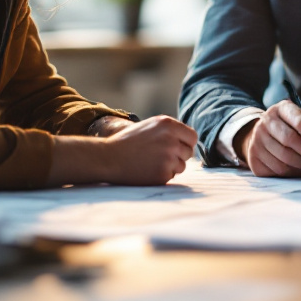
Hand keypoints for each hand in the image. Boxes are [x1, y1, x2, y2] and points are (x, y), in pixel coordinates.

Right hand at [48, 115, 195, 186]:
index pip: (192, 137)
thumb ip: (171, 130)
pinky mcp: (163, 174)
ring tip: (151, 162)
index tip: (178, 147)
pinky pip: (171, 176)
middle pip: (188, 152)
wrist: (108, 157)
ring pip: (182, 166)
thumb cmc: (129, 142)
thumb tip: (191, 140)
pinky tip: (147, 170)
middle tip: (160, 156)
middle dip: (178, 156)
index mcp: (168, 124)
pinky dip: (162, 176)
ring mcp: (168, 157)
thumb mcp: (150, 126)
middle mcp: (171, 139)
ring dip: (171, 167)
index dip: (186, 143)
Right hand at [237, 100, 300, 177]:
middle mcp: (266, 121)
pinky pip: (275, 171)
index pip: (299, 121)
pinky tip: (298, 170)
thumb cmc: (293, 131)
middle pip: (289, 140)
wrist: (266, 137)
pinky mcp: (252, 157)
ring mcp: (256, 139)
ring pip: (282, 158)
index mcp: (282, 108)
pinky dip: (291, 173)